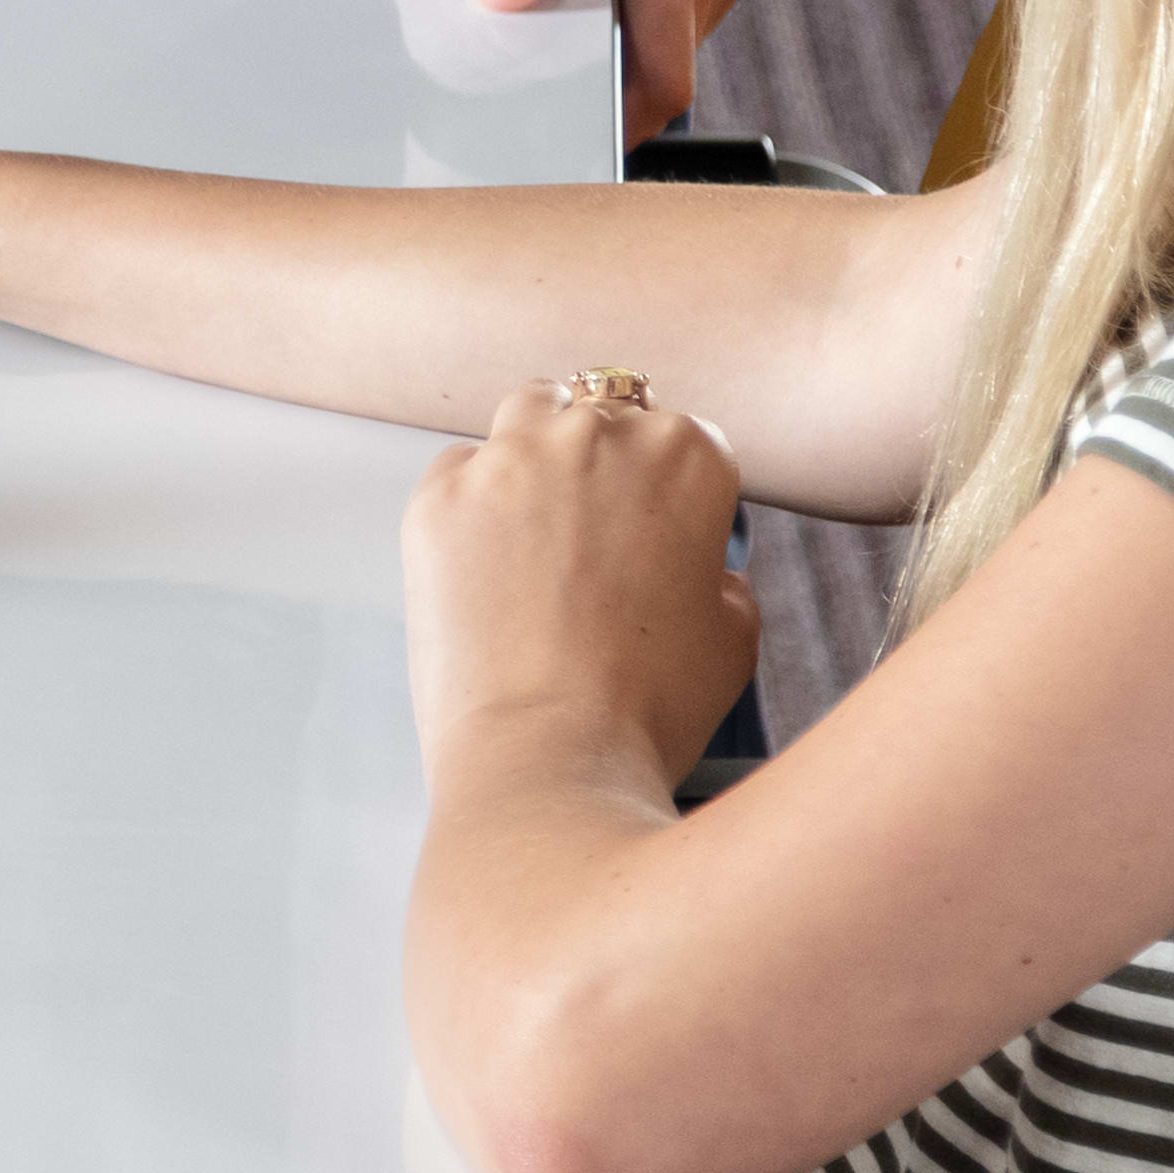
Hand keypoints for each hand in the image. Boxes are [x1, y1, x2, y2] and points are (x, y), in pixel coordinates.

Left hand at [401, 364, 759, 791]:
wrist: (548, 757)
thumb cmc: (648, 708)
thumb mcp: (735, 636)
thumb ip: (722, 574)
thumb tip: (698, 569)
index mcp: (685, 455)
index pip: (688, 440)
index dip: (676, 490)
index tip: (660, 525)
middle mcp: (596, 435)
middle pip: (603, 415)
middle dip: (604, 465)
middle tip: (596, 534)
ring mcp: (510, 458)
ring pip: (528, 416)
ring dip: (537, 453)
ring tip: (538, 526)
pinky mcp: (438, 495)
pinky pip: (459, 472)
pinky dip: (473, 505)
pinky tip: (485, 565)